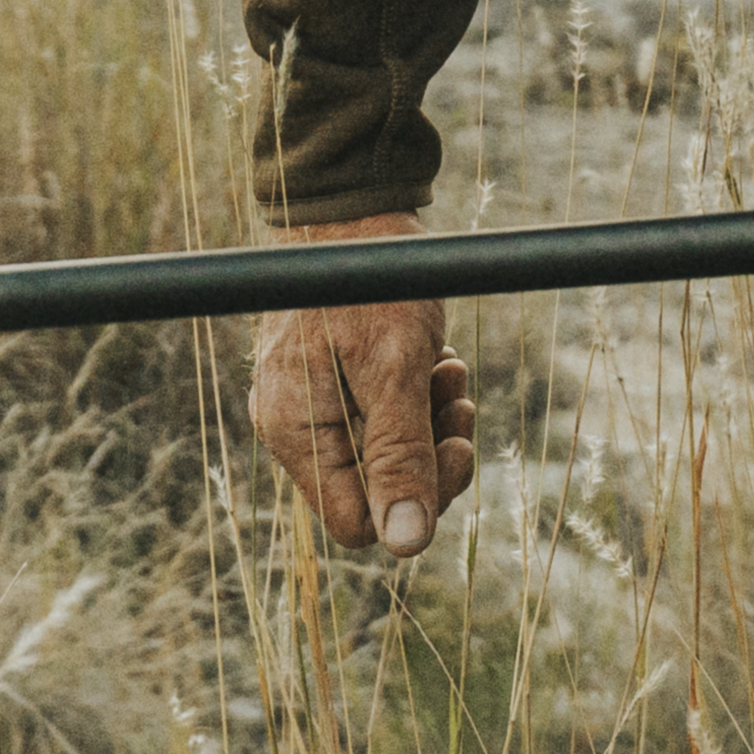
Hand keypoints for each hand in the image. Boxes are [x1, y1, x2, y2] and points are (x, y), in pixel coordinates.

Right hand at [246, 220, 471, 551]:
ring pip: (384, 454)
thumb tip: (406, 544)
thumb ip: (400, 456)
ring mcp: (312, 405)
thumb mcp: (396, 368)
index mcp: (295, 430)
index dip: (414, 502)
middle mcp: (295, 426)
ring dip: (430, 422)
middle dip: (428, 454)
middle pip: (375, 491)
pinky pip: (381, 419)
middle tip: (459, 405)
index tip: (453, 449)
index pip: (355, 522)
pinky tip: (435, 361)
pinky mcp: (333, 384)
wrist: (352, 208)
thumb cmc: (371, 280)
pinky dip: (416, 399)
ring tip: (448, 372)